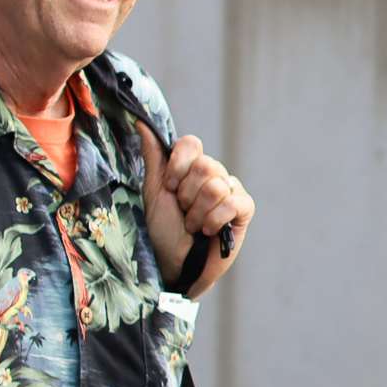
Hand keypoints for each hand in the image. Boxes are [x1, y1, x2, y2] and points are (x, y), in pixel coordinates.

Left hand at [138, 124, 254, 299]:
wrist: (174, 264)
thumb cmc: (162, 230)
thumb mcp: (153, 191)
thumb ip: (154, 156)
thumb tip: (141, 121)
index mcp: (192, 168)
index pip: (192, 144)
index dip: (178, 166)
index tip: (169, 187)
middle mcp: (214, 175)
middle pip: (205, 166)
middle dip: (187, 195)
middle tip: (183, 212)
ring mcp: (231, 191)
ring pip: (217, 186)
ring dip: (198, 212)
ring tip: (194, 226)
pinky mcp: (244, 210)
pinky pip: (233, 202)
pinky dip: (215, 219)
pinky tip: (210, 231)